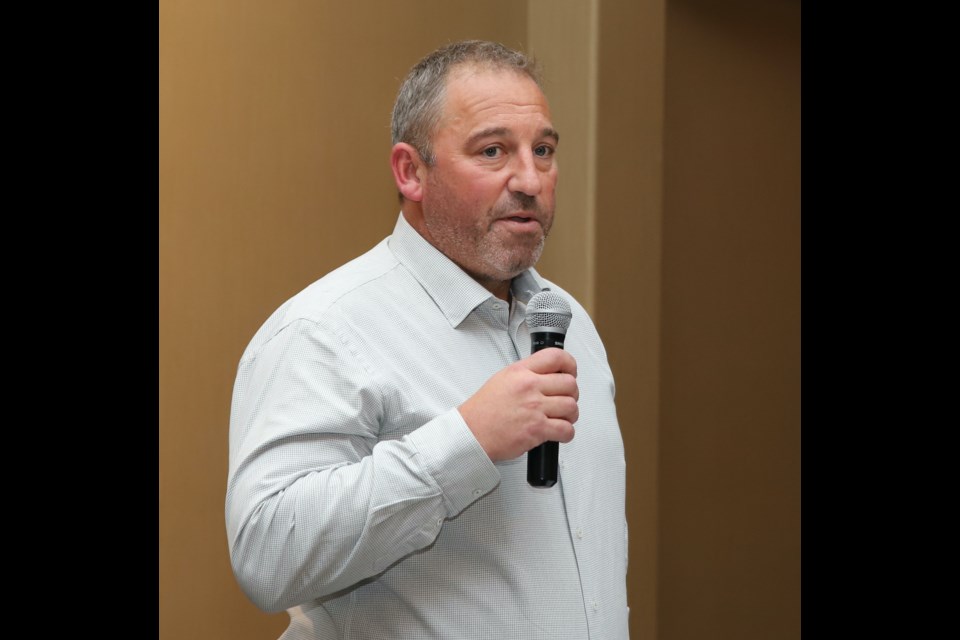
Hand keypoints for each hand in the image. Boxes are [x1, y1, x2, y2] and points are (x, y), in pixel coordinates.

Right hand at [459, 348, 578, 462]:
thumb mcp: (503, 379)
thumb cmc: (484, 410)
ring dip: (570, 414)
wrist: (472, 432)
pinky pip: (566, 430)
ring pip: (571, 406)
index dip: (570, 364)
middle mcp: (529, 387)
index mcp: (520, 372)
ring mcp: (534, 408)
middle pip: (570, 383)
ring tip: (561, 417)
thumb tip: (549, 374)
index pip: (555, 357)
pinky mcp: (537, 429)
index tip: (571, 372)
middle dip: (572, 393)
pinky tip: (559, 432)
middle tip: (564, 399)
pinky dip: (567, 433)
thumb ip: (527, 374)